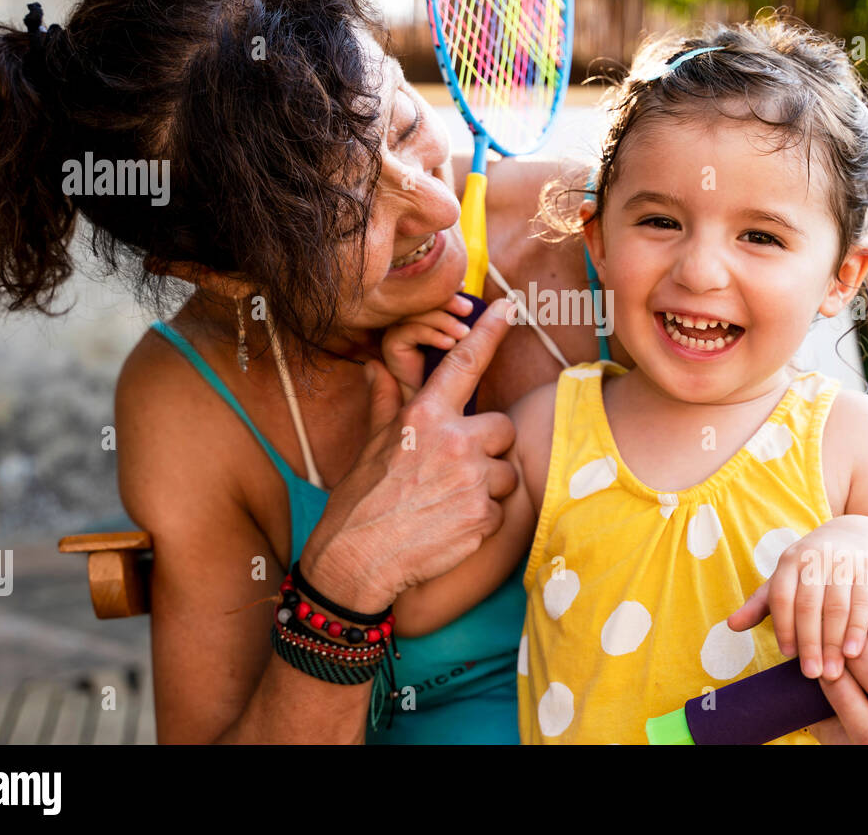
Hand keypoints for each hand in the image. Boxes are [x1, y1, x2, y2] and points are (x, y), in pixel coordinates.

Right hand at [299, 297, 519, 612]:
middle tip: (455, 472)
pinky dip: (483, 520)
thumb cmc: (360, 501)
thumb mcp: (371, 445)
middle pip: (502, 429)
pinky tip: (451, 527)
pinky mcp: (483, 515)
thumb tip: (376, 366)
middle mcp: (453, 440)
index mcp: (424, 416)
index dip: (490, 332)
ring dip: (488, 487)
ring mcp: (471, 479)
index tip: (511, 307)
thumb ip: (386, 402)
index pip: (464, 363)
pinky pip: (501, 511)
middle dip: (488, 450)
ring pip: (506, 473)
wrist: (356, 560)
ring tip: (448, 502)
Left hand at [728, 515, 867, 680]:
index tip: (787, 655)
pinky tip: (853, 653)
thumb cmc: (812, 567)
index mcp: (789, 561)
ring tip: (832, 672)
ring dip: (833, 643)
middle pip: (808, 605)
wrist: (857, 536)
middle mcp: (814, 559)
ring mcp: (842, 563)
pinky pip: (862, 603)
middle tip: (811, 674)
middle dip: (809, 643)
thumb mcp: (785, 579)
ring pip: (836, 607)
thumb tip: (731, 626)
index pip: (781, 597)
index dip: (783, 627)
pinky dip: (857, 630)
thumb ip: (760, 604)